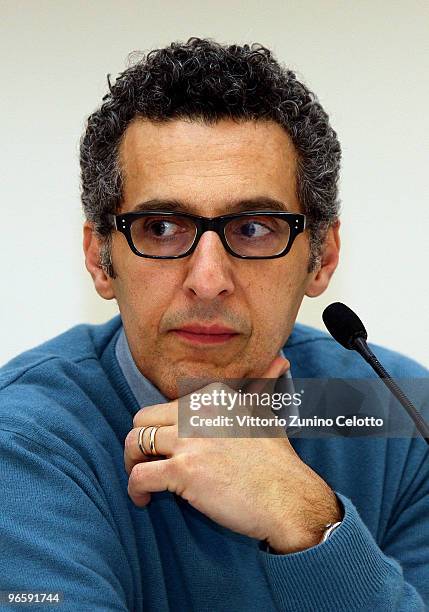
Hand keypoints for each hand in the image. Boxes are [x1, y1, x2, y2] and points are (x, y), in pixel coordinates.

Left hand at [124, 356, 341, 552]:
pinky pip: (139, 475)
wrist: (289, 499)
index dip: (161, 430)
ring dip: (132, 465)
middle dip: (138, 442)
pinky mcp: (184, 470)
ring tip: (143, 482)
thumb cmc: (278, 463)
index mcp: (212, 396)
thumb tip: (280, 360)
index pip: (165, 407)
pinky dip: (135, 490)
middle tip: (146, 463)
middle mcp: (198, 411)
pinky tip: (145, 500)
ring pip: (134, 443)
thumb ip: (262, 385)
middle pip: (141, 420)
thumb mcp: (267, 413)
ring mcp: (190, 439)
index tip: (167, 450)